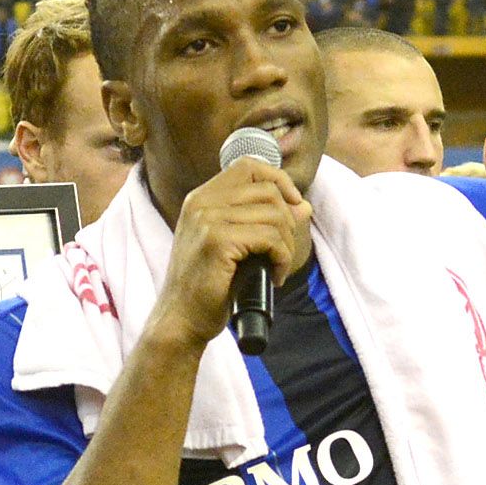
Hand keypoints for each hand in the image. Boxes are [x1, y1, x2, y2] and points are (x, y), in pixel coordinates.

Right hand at [153, 158, 312, 348]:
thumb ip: (264, 221)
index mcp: (202, 198)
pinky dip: (282, 258)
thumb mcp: (237, 246)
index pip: (249, 166)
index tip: (292, 205)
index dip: (278, 180)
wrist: (182, 319)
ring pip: (274, 215)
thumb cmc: (209, 286)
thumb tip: (303, 205)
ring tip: (278, 267)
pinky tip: (275, 276)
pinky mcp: (216, 242)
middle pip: (268, 191)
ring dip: (287, 244)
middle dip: (288, 222)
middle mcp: (201, 202)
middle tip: (282, 252)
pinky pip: (270, 238)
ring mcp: (207, 220)